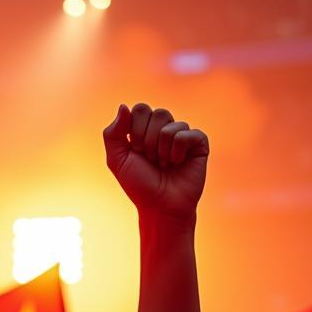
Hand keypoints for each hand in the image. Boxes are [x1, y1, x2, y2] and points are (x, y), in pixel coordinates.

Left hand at [103, 103, 208, 218]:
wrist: (160, 206)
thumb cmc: (139, 184)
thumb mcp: (117, 160)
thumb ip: (113, 133)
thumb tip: (124, 105)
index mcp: (145, 129)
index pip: (140, 109)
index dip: (135, 130)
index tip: (135, 151)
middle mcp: (164, 129)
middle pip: (157, 113)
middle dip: (147, 140)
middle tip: (150, 159)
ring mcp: (182, 135)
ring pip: (170, 125)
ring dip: (161, 150)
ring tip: (164, 165)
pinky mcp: (199, 143)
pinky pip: (187, 134)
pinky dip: (177, 151)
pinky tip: (178, 163)